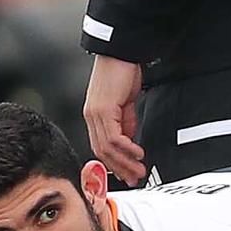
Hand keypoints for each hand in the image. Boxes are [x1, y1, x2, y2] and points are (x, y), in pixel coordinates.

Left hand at [84, 53, 145, 184]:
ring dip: (125, 161)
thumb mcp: (126, 102)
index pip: (101, 146)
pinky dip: (126, 148)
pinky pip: (113, 136)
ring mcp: (95, 113)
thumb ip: (127, 122)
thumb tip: (130, 139)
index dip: (115, 163)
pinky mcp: (104, 109)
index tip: (128, 173)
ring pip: (107, 147)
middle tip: (135, 177)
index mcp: (94, 115)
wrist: (121, 52)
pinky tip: (137, 153)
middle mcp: (91, 116)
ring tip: (139, 169)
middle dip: (120, 167)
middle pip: (102, 151)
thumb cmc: (123, 72)